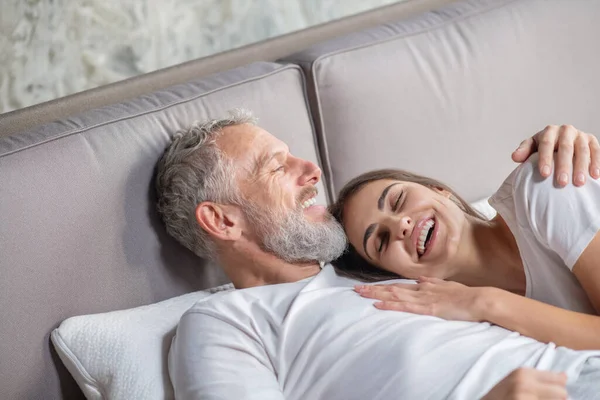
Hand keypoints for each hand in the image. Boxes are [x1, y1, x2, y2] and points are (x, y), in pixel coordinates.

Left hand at [354, 277, 484, 321]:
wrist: (480, 299)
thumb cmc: (466, 296)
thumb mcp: (447, 287)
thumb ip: (433, 283)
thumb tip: (420, 280)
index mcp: (424, 286)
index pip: (398, 286)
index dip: (382, 286)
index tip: (368, 286)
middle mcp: (420, 290)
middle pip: (392, 289)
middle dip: (372, 289)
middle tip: (355, 289)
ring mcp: (423, 299)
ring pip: (394, 295)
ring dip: (376, 294)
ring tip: (360, 294)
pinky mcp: (428, 308)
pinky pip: (405, 307)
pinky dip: (390, 305)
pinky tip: (378, 305)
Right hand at [482, 368, 567, 399]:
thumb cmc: (499, 397)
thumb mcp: (515, 381)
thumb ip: (539, 378)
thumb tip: (566, 376)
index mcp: (523, 373)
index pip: (560, 380)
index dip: (557, 389)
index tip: (547, 394)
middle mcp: (524, 384)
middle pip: (562, 393)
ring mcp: (525, 398)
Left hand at [512, 124, 599, 186]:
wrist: (560, 142)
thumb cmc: (544, 148)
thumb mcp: (532, 147)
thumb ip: (524, 151)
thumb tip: (515, 157)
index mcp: (549, 131)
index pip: (546, 143)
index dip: (545, 158)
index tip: (544, 174)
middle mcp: (566, 130)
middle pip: (565, 148)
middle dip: (563, 165)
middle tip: (562, 182)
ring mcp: (580, 135)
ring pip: (582, 150)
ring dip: (581, 167)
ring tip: (579, 183)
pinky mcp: (591, 141)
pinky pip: (595, 151)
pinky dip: (596, 163)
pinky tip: (595, 176)